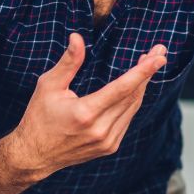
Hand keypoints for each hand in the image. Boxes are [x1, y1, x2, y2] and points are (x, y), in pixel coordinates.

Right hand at [8, 33, 166, 179]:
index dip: (143, 71)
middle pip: (133, 96)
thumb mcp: (48, 85)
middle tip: (158, 52)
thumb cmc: (38, 117)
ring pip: (133, 108)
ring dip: (142, 86)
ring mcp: (107, 141)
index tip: (159, 57)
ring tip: (149, 65)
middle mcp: (100, 130)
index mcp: (86, 113)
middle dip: (147, 73)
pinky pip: (127, 119)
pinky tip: (135, 87)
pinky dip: (133, 102)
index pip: (122, 88)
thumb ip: (68, 62)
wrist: (34, 155)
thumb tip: (77, 37)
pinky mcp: (109, 147)